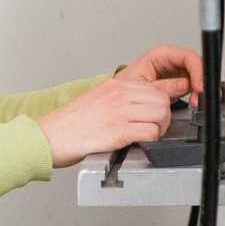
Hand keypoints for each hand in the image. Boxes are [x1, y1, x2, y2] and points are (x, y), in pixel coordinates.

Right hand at [35, 47, 199, 167]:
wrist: (48, 137)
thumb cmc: (72, 123)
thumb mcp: (101, 100)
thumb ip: (127, 98)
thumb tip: (154, 103)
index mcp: (117, 84)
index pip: (157, 83)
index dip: (172, 93)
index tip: (176, 102)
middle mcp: (119, 93)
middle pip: (163, 99)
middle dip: (165, 116)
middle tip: (153, 127)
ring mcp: (119, 111)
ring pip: (162, 113)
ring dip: (159, 129)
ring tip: (144, 135)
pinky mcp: (117, 131)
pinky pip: (151, 132)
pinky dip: (149, 140)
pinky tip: (135, 142)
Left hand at [116, 43, 203, 98]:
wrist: (119, 98)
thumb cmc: (125, 88)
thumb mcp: (142, 88)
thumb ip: (164, 87)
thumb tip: (184, 85)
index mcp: (160, 55)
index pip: (187, 56)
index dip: (197, 70)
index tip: (199, 86)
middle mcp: (171, 60)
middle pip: (196, 65)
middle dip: (200, 82)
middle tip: (198, 98)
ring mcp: (176, 71)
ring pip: (197, 75)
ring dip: (199, 90)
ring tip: (195, 102)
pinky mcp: (179, 82)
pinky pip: (194, 85)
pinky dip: (196, 94)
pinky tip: (194, 102)